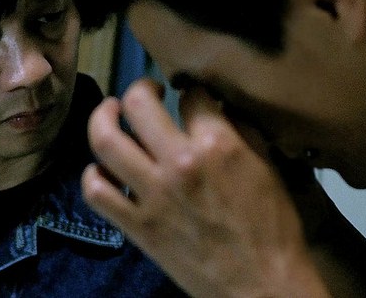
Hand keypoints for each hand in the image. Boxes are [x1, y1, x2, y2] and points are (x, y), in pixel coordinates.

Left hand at [81, 78, 328, 296]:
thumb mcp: (268, 168)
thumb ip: (242, 132)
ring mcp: (152, 195)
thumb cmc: (272, 228)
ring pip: (105, 141)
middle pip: (139, 104)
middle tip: (147, 92)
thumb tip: (218, 106)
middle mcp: (179, 163)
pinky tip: (102, 167)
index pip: (192, 96)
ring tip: (111, 112)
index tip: (191, 96)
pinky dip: (92, 174)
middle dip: (141, 88)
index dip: (191, 91)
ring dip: (102, 117)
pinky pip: (96, 192)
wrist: (261, 286)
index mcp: (217, 145)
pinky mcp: (136, 225)